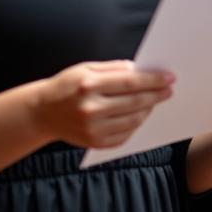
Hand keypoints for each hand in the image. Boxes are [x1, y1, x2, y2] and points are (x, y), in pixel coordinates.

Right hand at [34, 60, 173, 148]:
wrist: (42, 113)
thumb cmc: (67, 86)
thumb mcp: (86, 68)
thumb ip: (113, 68)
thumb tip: (139, 70)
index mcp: (89, 86)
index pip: (130, 82)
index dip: (153, 80)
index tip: (169, 77)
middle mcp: (90, 109)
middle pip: (134, 102)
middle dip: (156, 95)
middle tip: (169, 90)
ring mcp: (92, 129)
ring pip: (132, 120)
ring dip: (149, 109)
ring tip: (156, 101)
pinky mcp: (93, 143)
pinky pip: (124, 135)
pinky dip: (136, 124)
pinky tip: (141, 114)